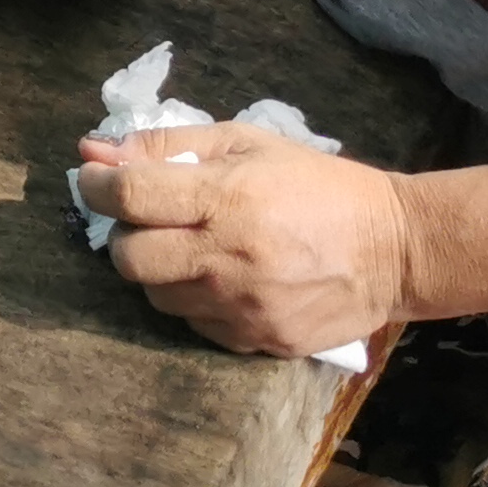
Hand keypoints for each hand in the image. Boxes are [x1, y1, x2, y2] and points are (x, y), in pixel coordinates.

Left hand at [78, 122, 411, 357]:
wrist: (395, 249)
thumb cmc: (315, 183)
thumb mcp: (245, 143)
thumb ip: (167, 145)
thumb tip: (94, 148)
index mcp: (226, 199)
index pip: (129, 196)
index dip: (95, 184)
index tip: (93, 177)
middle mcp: (228, 260)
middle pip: (129, 259)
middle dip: (123, 235)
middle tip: (146, 219)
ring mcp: (244, 309)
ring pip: (158, 298)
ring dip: (159, 270)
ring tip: (192, 247)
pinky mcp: (261, 343)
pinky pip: (197, 326)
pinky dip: (196, 302)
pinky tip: (223, 279)